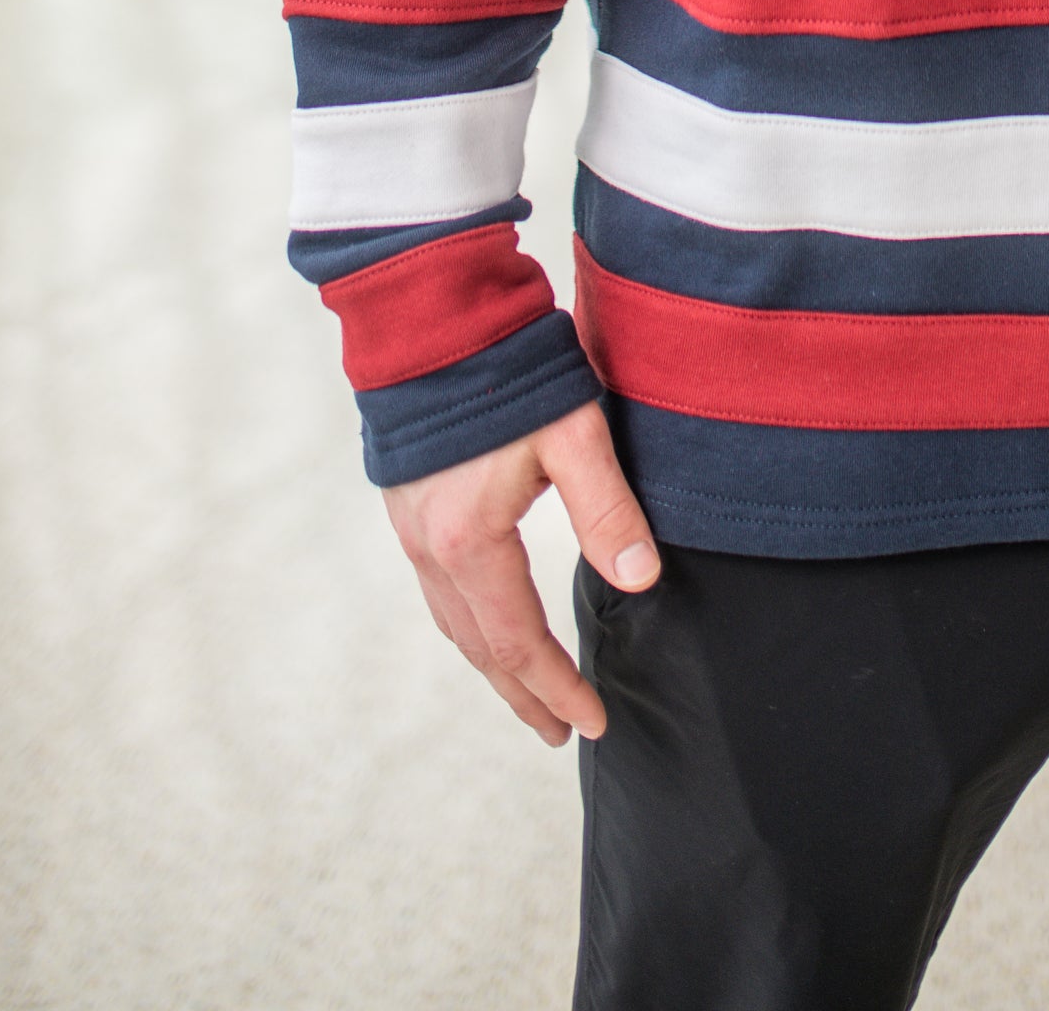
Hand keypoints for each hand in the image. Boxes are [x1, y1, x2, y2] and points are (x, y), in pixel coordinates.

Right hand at [382, 398, 658, 744]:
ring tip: (528, 691)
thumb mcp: (572, 434)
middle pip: (480, 649)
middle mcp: (431, 549)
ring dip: (493, 664)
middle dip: (523, 695)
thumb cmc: (506, 370)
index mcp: (470, 543)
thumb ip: (606, 508)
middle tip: (559, 732)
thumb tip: (640, 579)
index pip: (519, 644)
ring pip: (454, 623)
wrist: (430, 318)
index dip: (557, 689)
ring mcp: (412, 529)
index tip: (593, 722)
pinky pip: (438, 591)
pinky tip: (489, 620)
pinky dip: (469, 624)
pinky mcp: (408, 506)